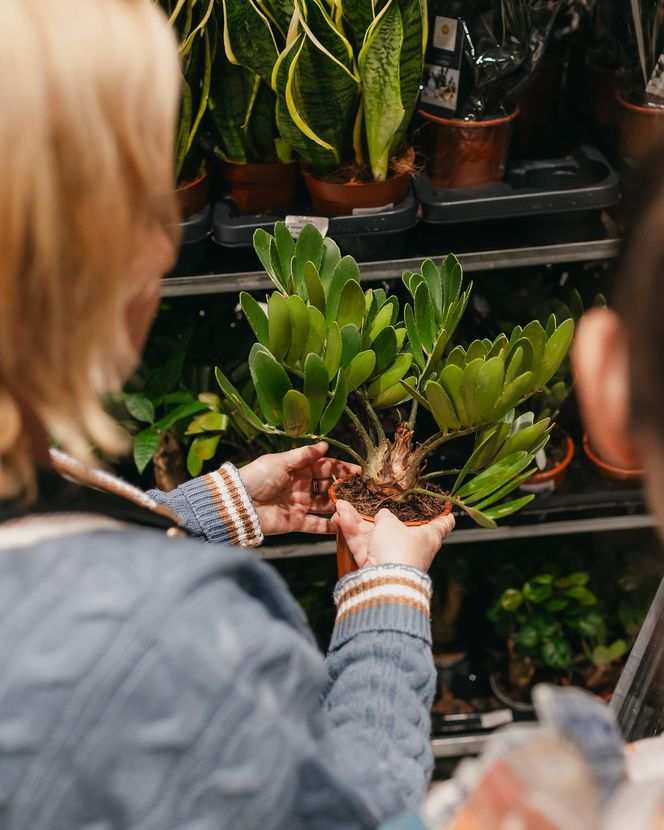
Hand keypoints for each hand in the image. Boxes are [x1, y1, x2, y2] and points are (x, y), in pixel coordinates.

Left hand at [238, 442, 359, 535]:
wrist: (239, 504)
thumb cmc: (257, 477)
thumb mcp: (281, 462)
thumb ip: (304, 455)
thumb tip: (324, 444)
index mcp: (298, 469)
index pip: (325, 467)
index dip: (341, 468)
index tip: (358, 470)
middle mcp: (302, 486)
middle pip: (328, 486)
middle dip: (344, 487)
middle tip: (362, 489)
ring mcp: (300, 505)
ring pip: (325, 505)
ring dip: (340, 506)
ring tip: (357, 506)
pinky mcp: (296, 522)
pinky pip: (316, 525)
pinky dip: (329, 526)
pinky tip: (343, 524)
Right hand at [332, 499, 454, 571]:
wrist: (384, 582)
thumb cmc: (398, 550)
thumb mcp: (390, 523)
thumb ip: (384, 516)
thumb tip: (382, 517)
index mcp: (428, 536)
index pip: (443, 524)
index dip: (444, 513)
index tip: (445, 505)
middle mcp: (412, 546)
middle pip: (398, 527)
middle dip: (378, 514)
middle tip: (367, 501)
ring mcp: (392, 557)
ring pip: (374, 535)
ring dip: (356, 521)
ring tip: (341, 506)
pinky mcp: (375, 566)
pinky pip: (363, 545)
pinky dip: (352, 532)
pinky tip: (339, 517)